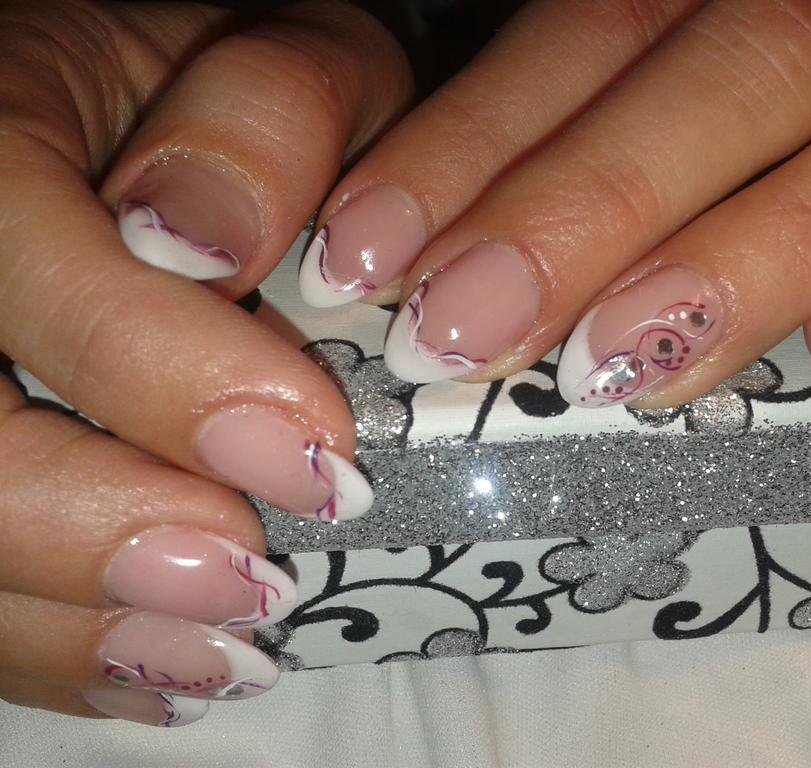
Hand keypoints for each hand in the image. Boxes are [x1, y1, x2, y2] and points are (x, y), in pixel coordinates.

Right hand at [0, 0, 408, 724]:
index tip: (318, 461)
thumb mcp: (283, 64)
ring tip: (222, 652)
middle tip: (253, 584)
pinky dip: (64, 648)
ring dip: (78, 624)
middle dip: (94, 537)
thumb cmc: (239, 99)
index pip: (34, 276)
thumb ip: (261, 119)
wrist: (170, 129)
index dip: (167, 385)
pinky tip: (162, 664)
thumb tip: (201, 242)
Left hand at [298, 0, 810, 407]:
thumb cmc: (652, 240)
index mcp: (703, 17)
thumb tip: (378, 276)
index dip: (470, 145)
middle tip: (465, 331)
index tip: (368, 259)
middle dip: (586, 207)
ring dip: (747, 258)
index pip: (590, 31)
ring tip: (616, 368)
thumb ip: (503, 197)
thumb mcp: (563, 194)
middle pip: (743, 67)